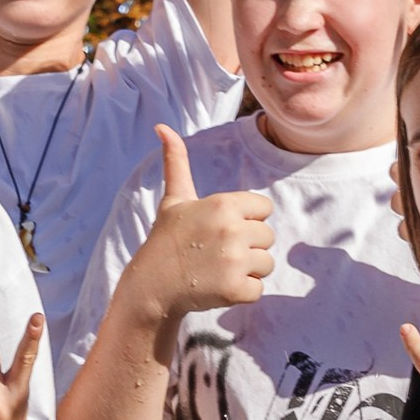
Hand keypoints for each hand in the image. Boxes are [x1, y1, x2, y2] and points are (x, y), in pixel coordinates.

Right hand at [129, 125, 274, 325]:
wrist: (152, 286)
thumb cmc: (167, 239)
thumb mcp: (175, 199)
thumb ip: (177, 162)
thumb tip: (163, 126)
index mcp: (224, 204)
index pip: (264, 208)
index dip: (246, 220)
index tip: (221, 230)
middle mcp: (232, 230)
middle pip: (268, 237)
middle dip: (248, 247)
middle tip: (217, 253)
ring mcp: (235, 261)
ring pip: (266, 264)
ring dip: (247, 270)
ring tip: (218, 270)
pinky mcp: (235, 289)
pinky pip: (258, 290)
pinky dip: (242, 293)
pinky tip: (218, 287)